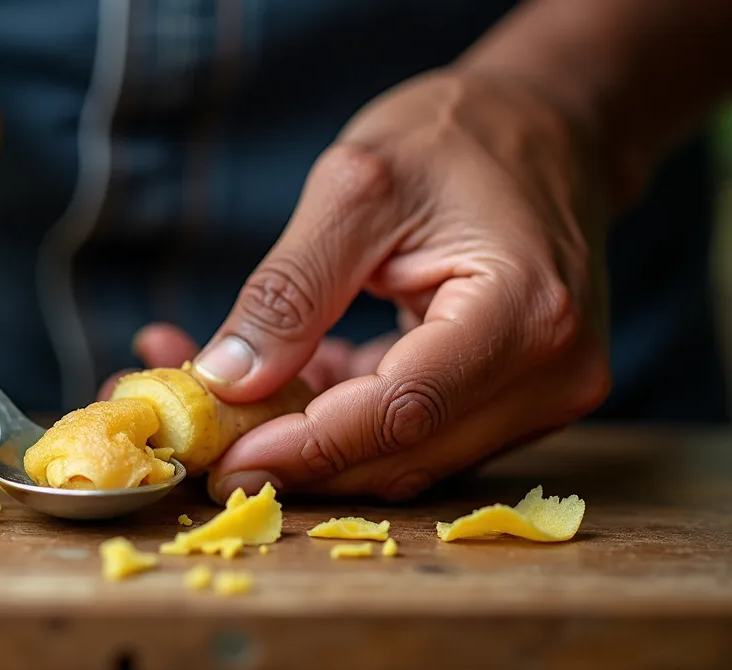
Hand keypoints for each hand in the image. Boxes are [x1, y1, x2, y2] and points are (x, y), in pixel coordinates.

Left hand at [186, 69, 613, 502]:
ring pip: (402, 456)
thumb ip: (290, 288)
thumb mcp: (354, 187)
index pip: (401, 411)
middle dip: (292, 454)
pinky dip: (339, 417)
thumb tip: (224, 379)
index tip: (219, 459)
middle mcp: (552, 375)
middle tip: (199, 439)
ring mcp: (542, 396)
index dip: (305, 446)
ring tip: (225, 395)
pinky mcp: (515, 402)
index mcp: (525, 312)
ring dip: (307, 438)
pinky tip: (281, 380)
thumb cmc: (456, 136)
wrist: (545, 127)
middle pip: (403, 454)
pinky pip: (412, 432)